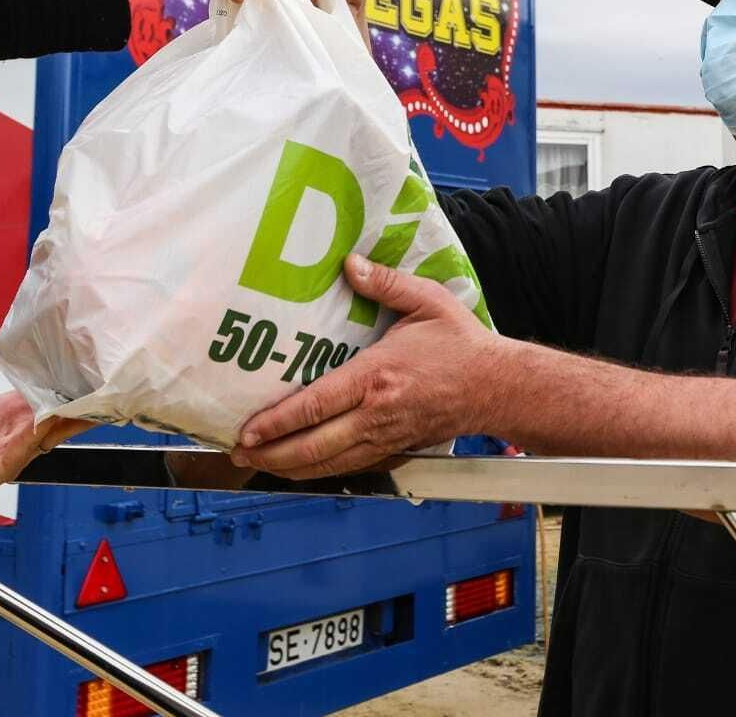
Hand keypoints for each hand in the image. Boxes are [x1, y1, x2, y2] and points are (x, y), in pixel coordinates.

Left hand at [0, 350, 88, 542]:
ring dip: (69, 413)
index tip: (82, 356)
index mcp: (2, 412)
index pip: (42, 391)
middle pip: (56, 410)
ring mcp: (8, 451)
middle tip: (105, 372)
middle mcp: (13, 431)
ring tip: (92, 392)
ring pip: (48, 429)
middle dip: (79, 394)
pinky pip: (22, 450)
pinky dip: (38, 434)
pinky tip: (51, 418)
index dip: (61, 376)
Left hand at [231, 255, 500, 477]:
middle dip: (271, 453)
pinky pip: (348, 466)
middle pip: (313, 446)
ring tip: (258, 463)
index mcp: (377, 377)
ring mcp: (385, 437)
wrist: (497, 386)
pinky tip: (299, 466)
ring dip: (288, 468)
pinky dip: (318, 471)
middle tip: (239, 451)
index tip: (247, 429)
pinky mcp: (394, 448)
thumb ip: (385, 283)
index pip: (316, 406)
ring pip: (328, 464)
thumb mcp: (427, 302)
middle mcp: (376, 414)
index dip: (276, 422)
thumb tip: (350, 264)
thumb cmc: (461, 344)